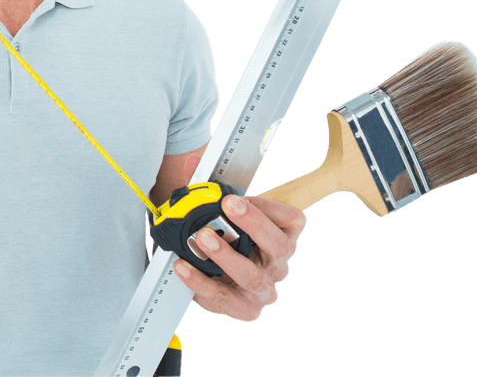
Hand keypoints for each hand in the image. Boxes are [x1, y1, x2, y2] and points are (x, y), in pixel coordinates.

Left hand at [173, 195, 304, 320]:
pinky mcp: (243, 308)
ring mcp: (263, 290)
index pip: (292, 220)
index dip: (268, 206)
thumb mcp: (227, 217)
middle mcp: (277, 265)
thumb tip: (194, 168)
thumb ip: (217, 194)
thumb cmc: (228, 243)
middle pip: (279, 247)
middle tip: (228, 206)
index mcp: (283, 238)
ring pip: (253, 278)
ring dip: (226, 256)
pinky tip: (183, 267)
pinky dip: (200, 282)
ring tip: (203, 239)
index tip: (238, 196)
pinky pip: (224, 298)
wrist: (217, 278)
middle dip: (254, 224)